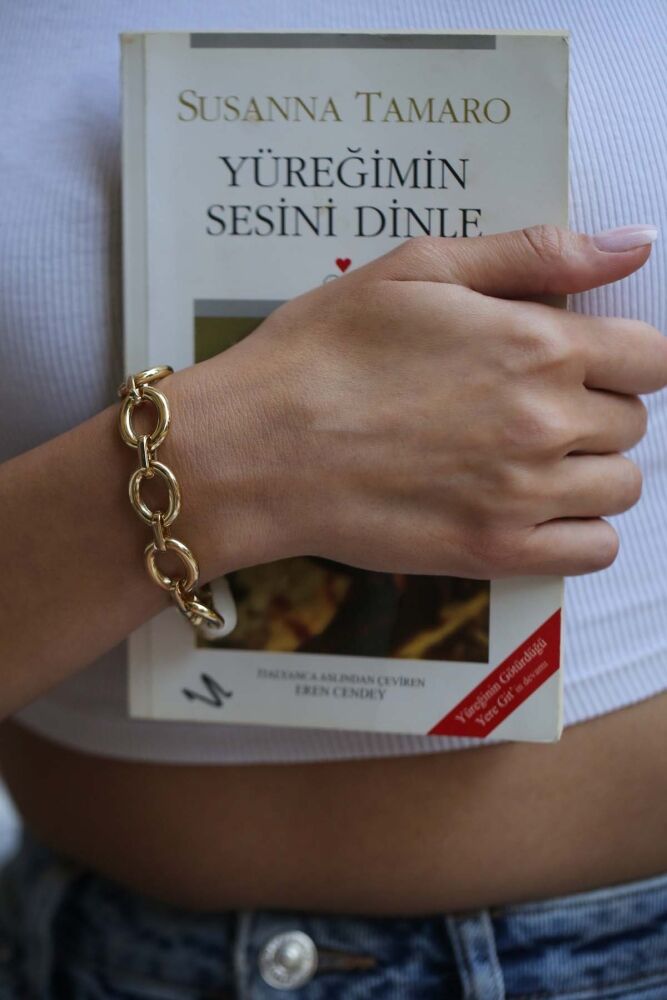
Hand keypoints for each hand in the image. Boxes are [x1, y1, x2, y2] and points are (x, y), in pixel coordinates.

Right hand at [200, 224, 665, 578]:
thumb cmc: (321, 352)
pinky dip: (580, 531)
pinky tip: (532, 508)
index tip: (583, 360)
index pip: (652, 357)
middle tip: (528, 405)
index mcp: (536, 345)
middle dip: (594, 407)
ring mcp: (522, 495)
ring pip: (621, 486)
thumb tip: (633, 243)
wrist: (255, 447)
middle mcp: (544, 423)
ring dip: (589, 469)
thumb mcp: (420, 268)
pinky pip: (593, 550)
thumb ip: (536, 255)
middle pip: (631, 422)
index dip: (623, 355)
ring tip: (527, 458)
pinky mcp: (494, 552)